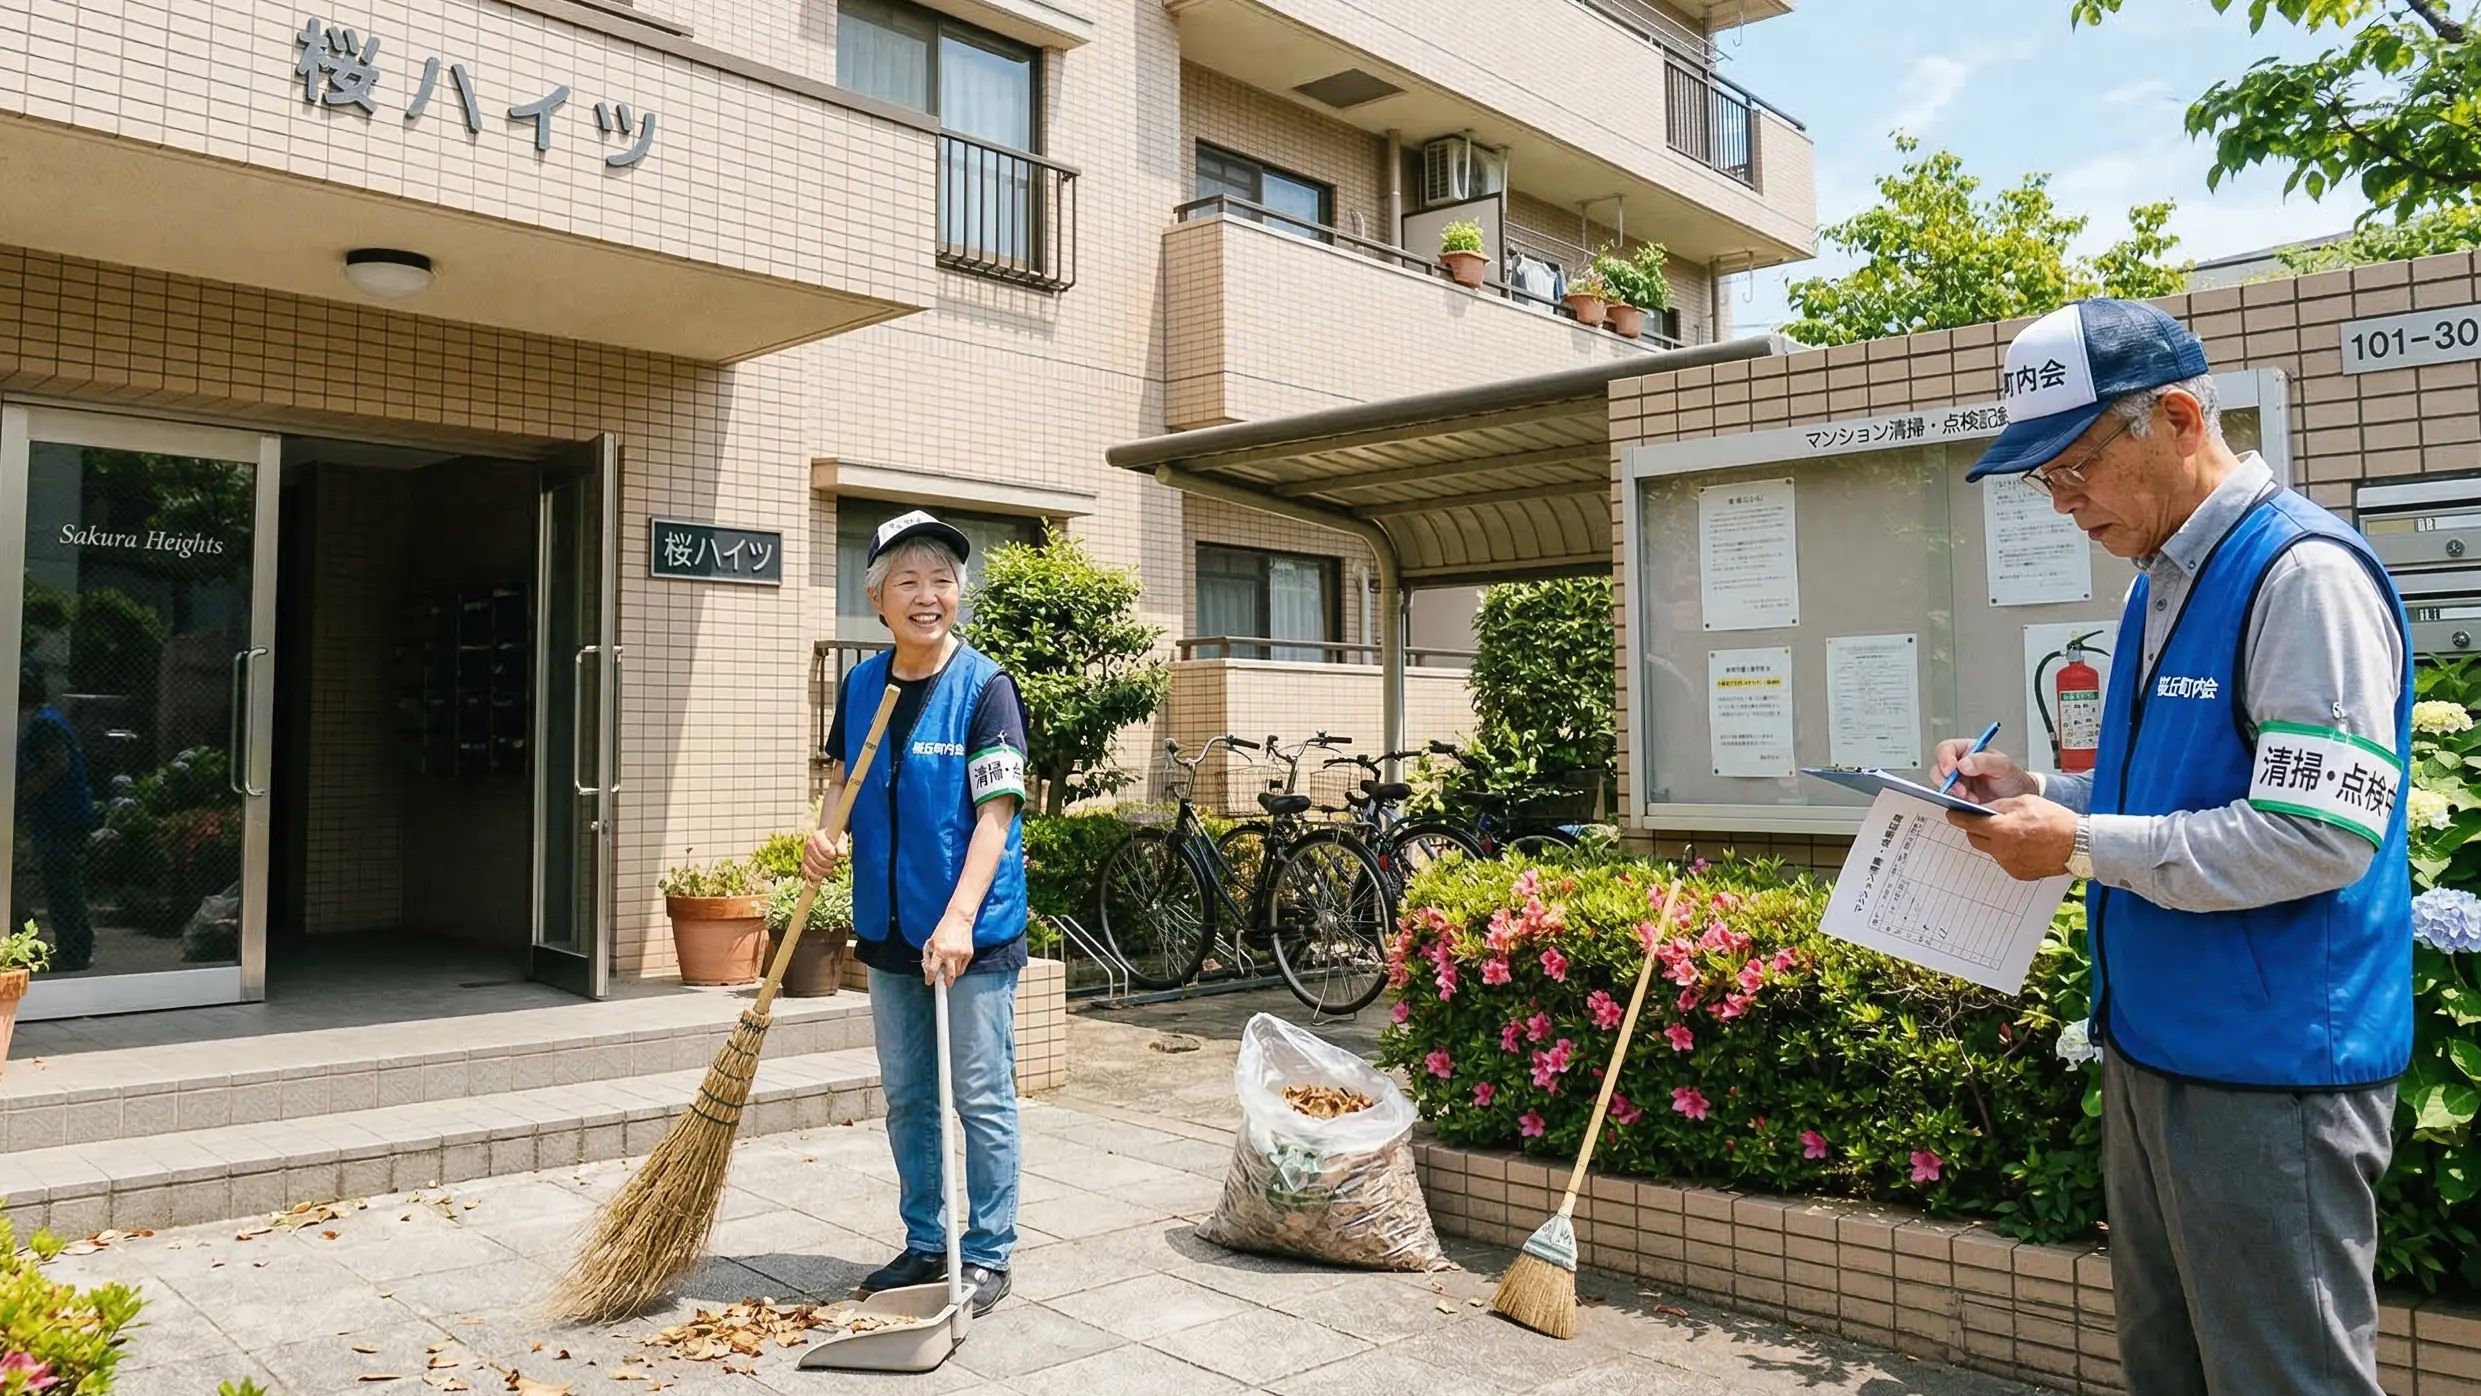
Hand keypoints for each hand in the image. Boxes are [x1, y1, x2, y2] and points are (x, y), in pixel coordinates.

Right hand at [801, 830, 847, 881]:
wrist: (827, 840)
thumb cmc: (835, 839)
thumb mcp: (841, 839)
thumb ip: (842, 846)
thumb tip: (843, 854)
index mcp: (817, 837)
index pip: (826, 850)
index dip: (832, 856)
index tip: (835, 855)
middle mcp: (809, 845)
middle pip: (821, 861)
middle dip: (830, 864)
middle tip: (834, 862)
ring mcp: (806, 855)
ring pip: (814, 868)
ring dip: (824, 871)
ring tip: (830, 869)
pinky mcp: (804, 863)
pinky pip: (807, 872)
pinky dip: (815, 876)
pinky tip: (821, 876)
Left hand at [923, 910, 974, 985]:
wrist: (959, 919)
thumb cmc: (943, 930)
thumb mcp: (931, 942)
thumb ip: (928, 957)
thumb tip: (928, 970)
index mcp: (939, 950)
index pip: (933, 970)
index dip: (930, 978)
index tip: (929, 982)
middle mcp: (951, 954)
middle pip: (949, 976)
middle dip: (946, 983)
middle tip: (944, 984)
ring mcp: (961, 954)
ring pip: (957, 973)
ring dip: (952, 973)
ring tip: (949, 965)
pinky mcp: (969, 953)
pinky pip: (964, 966)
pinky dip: (959, 966)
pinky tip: (956, 959)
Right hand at [1930, 740, 2040, 803]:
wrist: (2022, 799)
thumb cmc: (2015, 779)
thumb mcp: (2004, 766)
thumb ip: (1985, 761)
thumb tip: (1963, 764)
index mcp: (1968, 751)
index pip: (1947, 749)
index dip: (1945, 758)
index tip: (1952, 770)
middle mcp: (1959, 766)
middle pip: (1939, 769)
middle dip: (1947, 782)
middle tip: (1961, 791)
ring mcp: (1958, 783)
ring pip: (1942, 786)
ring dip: (1953, 794)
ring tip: (1972, 799)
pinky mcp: (1959, 799)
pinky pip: (1949, 800)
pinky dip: (1958, 804)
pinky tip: (1972, 805)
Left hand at [1947, 797, 2077, 880]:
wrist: (2077, 844)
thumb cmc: (2055, 821)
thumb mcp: (2024, 802)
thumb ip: (1999, 806)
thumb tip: (1984, 809)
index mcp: (2000, 829)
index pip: (1968, 823)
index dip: (1957, 817)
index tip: (1952, 815)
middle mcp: (2001, 849)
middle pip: (1975, 839)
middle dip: (1975, 829)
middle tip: (1982, 821)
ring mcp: (2009, 864)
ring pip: (1990, 850)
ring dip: (1994, 841)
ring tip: (2011, 832)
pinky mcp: (2018, 873)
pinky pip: (2005, 860)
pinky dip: (2008, 852)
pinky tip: (2022, 844)